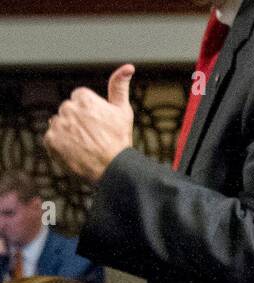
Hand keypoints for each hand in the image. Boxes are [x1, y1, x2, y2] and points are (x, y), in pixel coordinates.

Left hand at [44, 63, 134, 183]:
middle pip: (68, 113)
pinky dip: (61, 147)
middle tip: (94, 139)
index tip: (99, 126)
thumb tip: (128, 66)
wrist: (113, 170)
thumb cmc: (120, 141)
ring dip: (69, 134)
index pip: (79, 101)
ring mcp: (58, 124)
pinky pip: (52, 140)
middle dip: (78, 123)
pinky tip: (75, 153)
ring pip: (60, 125)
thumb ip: (119, 86)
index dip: (91, 115)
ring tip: (85, 147)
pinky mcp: (50, 140)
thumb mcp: (123, 111)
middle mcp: (68, 107)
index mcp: (83, 97)